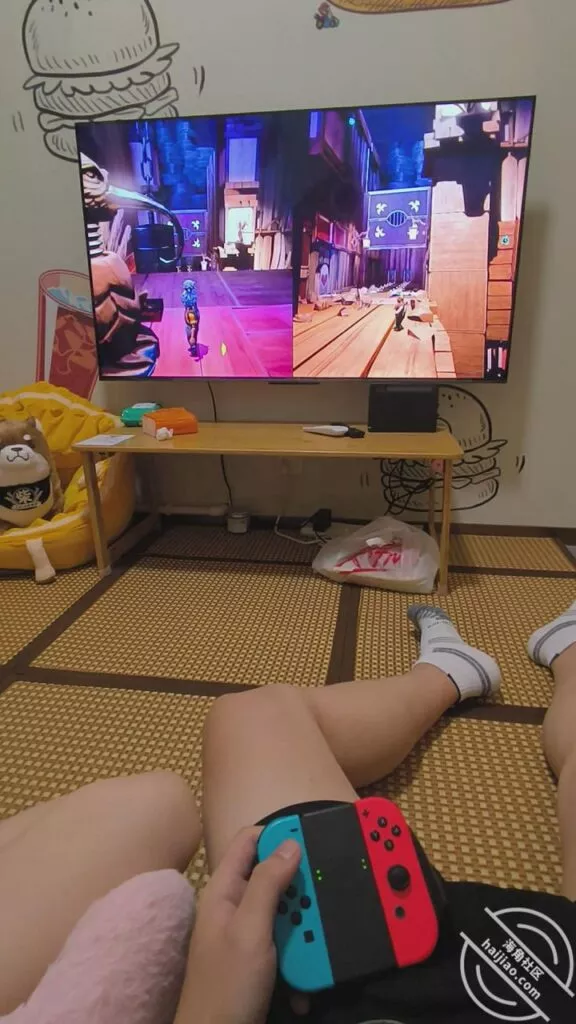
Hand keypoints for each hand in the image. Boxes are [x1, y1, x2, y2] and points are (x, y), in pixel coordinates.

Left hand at [175, 827, 300, 1023]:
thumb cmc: (228, 984)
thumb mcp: (250, 929)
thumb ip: (269, 883)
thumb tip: (291, 843)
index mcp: (225, 890)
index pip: (249, 841)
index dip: (278, 835)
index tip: (313, 840)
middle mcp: (235, 906)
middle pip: (274, 878)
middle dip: (300, 891)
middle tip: (323, 901)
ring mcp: (247, 935)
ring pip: (286, 914)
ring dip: (304, 932)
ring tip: (317, 947)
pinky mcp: (260, 962)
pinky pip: (287, 947)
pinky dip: (300, 961)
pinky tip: (306, 982)